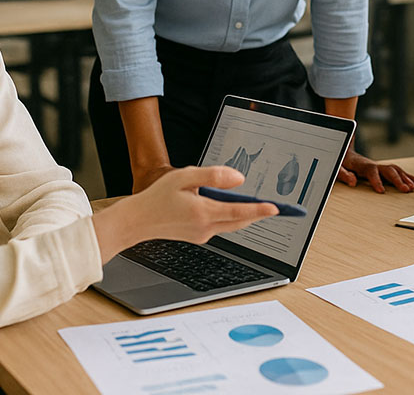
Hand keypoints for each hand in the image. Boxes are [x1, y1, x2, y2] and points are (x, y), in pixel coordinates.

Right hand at [99, 166, 276, 255]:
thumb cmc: (158, 197)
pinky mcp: (198, 237)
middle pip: (240, 221)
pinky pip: (221, 226)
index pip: (239, 212)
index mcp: (202, 212)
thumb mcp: (185, 177)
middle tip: (276, 207)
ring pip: (232, 225)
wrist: (137, 221)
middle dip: (258, 214)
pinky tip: (228, 206)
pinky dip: (230, 217)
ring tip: (257, 205)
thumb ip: (213, 176)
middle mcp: (205, 227)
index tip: (276, 208)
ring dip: (244, 216)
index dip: (259, 210)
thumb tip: (238, 179)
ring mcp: (202, 235)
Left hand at [337, 150, 413, 192]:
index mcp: (362, 165)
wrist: (345, 153)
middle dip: (398, 180)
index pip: (371, 172)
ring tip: (413, 188)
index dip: (376, 181)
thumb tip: (353, 182)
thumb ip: (344, 174)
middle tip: (406, 190)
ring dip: (405, 178)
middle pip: (388, 170)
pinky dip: (408, 176)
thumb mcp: (337, 168)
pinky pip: (398, 171)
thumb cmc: (341, 163)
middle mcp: (374, 164)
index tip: (381, 191)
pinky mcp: (383, 169)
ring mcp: (380, 166)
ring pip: (396, 170)